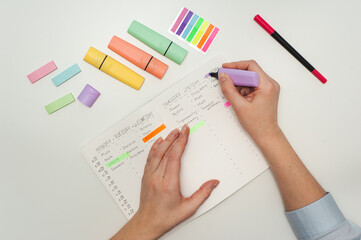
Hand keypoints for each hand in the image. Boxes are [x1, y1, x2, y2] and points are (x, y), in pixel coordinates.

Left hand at [111, 125, 218, 239]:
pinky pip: (150, 158)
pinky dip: (154, 148)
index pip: (174, 157)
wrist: (148, 223)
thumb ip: (202, 194)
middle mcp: (157, 177)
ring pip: (156, 153)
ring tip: (172, 132)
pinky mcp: (145, 176)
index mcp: (168, 184)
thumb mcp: (188, 208)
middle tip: (181, 128)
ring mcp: (149, 176)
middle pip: (166, 152)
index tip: (185, 132)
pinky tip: (158, 142)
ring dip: (165, 141)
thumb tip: (213, 182)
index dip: (181, 142)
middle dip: (175, 138)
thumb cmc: (166, 217)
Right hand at [219, 60, 280, 144]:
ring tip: (235, 96)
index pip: (250, 66)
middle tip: (225, 81)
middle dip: (236, 76)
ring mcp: (268, 88)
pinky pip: (251, 85)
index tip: (225, 68)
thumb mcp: (239, 106)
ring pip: (249, 78)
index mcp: (266, 85)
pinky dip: (242, 89)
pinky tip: (239, 98)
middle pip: (250, 71)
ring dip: (239, 84)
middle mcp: (270, 84)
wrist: (266, 135)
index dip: (236, 65)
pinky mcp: (264, 92)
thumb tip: (223, 77)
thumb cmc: (258, 124)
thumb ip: (229, 89)